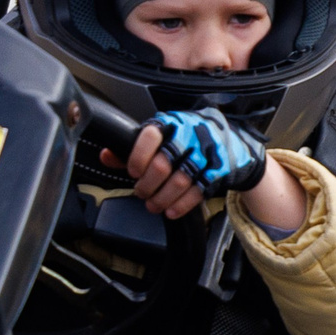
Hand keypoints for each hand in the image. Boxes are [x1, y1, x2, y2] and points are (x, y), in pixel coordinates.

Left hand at [115, 110, 270, 220]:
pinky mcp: (219, 170)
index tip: (133, 171)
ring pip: (179, 181)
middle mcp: (190, 135)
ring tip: (152, 205)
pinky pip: (197, 191)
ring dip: (161, 198)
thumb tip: (106, 155)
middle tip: (141, 192)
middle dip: (146, 185)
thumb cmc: (187, 139)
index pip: (149, 136)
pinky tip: (170, 211)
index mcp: (171, 123)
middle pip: (162, 164)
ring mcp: (206, 153)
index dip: (137, 158)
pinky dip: (181, 205)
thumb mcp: (162, 137)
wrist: (229, 142)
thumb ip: (133, 147)